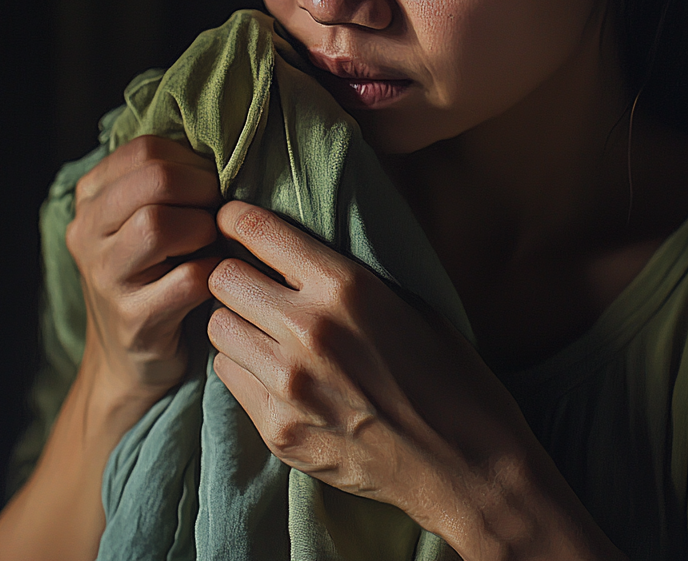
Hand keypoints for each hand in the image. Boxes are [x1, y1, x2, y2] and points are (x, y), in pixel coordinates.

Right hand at [66, 135, 221, 401]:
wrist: (132, 360)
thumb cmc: (157, 273)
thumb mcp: (146, 219)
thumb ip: (169, 181)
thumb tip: (228, 148)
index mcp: (91, 199)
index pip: (144, 150)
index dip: (192, 161)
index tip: (209, 185)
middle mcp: (87, 233)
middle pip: (153, 179)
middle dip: (202, 189)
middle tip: (217, 212)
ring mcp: (105, 278)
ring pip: (156, 224)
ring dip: (203, 228)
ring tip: (211, 243)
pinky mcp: (134, 320)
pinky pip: (187, 279)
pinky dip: (213, 271)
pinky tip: (215, 276)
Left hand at [206, 202, 625, 560]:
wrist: (468, 466)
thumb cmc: (449, 373)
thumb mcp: (408, 301)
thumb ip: (346, 276)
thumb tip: (295, 252)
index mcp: (344, 286)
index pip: (256, 232)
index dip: (237, 221)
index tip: (233, 222)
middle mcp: (307, 330)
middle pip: (222, 279)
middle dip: (234, 274)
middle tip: (252, 281)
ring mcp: (288, 385)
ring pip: (219, 329)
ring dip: (237, 322)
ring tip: (263, 329)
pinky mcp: (278, 431)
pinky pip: (231, 378)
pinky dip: (246, 368)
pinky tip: (277, 373)